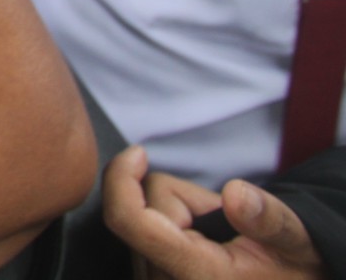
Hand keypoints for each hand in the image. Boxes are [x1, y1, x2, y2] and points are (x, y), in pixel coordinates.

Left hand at [104, 145, 323, 279]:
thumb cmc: (293, 270)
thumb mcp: (297, 242)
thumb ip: (269, 220)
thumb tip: (236, 194)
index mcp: (195, 275)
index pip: (129, 221)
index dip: (122, 178)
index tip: (139, 153)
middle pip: (139, 211)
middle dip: (176, 203)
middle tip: (223, 225)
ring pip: (138, 222)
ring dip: (174, 219)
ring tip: (217, 242)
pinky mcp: (148, 279)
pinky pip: (141, 237)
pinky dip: (167, 232)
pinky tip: (201, 250)